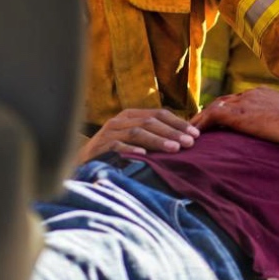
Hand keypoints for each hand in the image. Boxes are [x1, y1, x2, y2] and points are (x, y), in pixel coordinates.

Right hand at [77, 108, 198, 163]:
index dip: (178, 123)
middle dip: (173, 131)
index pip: (158, 114)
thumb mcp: (134, 141)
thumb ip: (154, 136)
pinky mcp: (99, 147)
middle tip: (190, 143)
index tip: (196, 134)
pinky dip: (131, 150)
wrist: (82, 165)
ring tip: (175, 149)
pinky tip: (144, 156)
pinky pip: (117, 146)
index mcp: (130, 115)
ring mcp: (108, 133)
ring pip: (136, 132)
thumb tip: (186, 138)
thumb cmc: (115, 154)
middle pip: (150, 122)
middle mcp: (119, 121)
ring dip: (157, 140)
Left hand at [190, 88, 278, 151]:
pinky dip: (201, 124)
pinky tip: (195, 134)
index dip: (227, 109)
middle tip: (198, 124)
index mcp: (264, 94)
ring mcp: (244, 103)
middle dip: (210, 112)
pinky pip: (211, 116)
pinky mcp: (238, 114)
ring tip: (190, 131)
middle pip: (223, 101)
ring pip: (213, 107)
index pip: (239, 99)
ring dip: (201, 119)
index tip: (219, 119)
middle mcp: (251, 94)